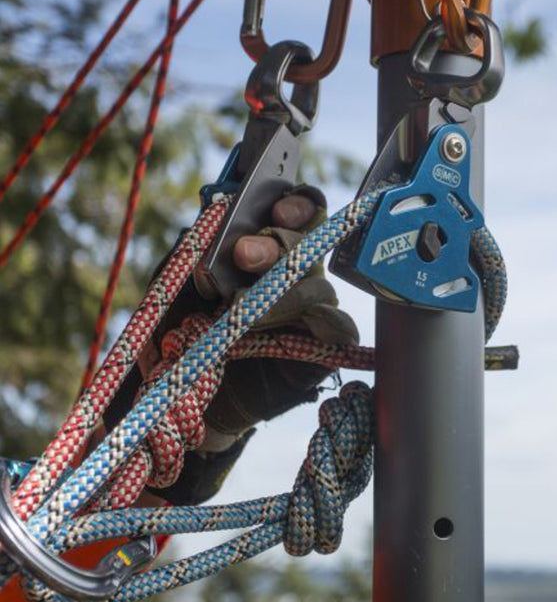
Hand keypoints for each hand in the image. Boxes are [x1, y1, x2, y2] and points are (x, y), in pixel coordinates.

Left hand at [146, 187, 358, 505]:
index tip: (274, 211)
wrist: (178, 397)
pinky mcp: (318, 352)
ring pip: (318, 286)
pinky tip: (299, 328)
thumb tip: (220, 231)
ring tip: (237, 311)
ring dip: (280, 293)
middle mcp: (293, 274)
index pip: (299, 211)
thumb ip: (196, 251)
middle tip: (242, 255)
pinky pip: (340, 329)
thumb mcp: (172, 283)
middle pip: (311, 244)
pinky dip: (325, 323)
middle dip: (279, 244)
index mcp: (264, 247)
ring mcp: (310, 312)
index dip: (296, 203)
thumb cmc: (178, 331)